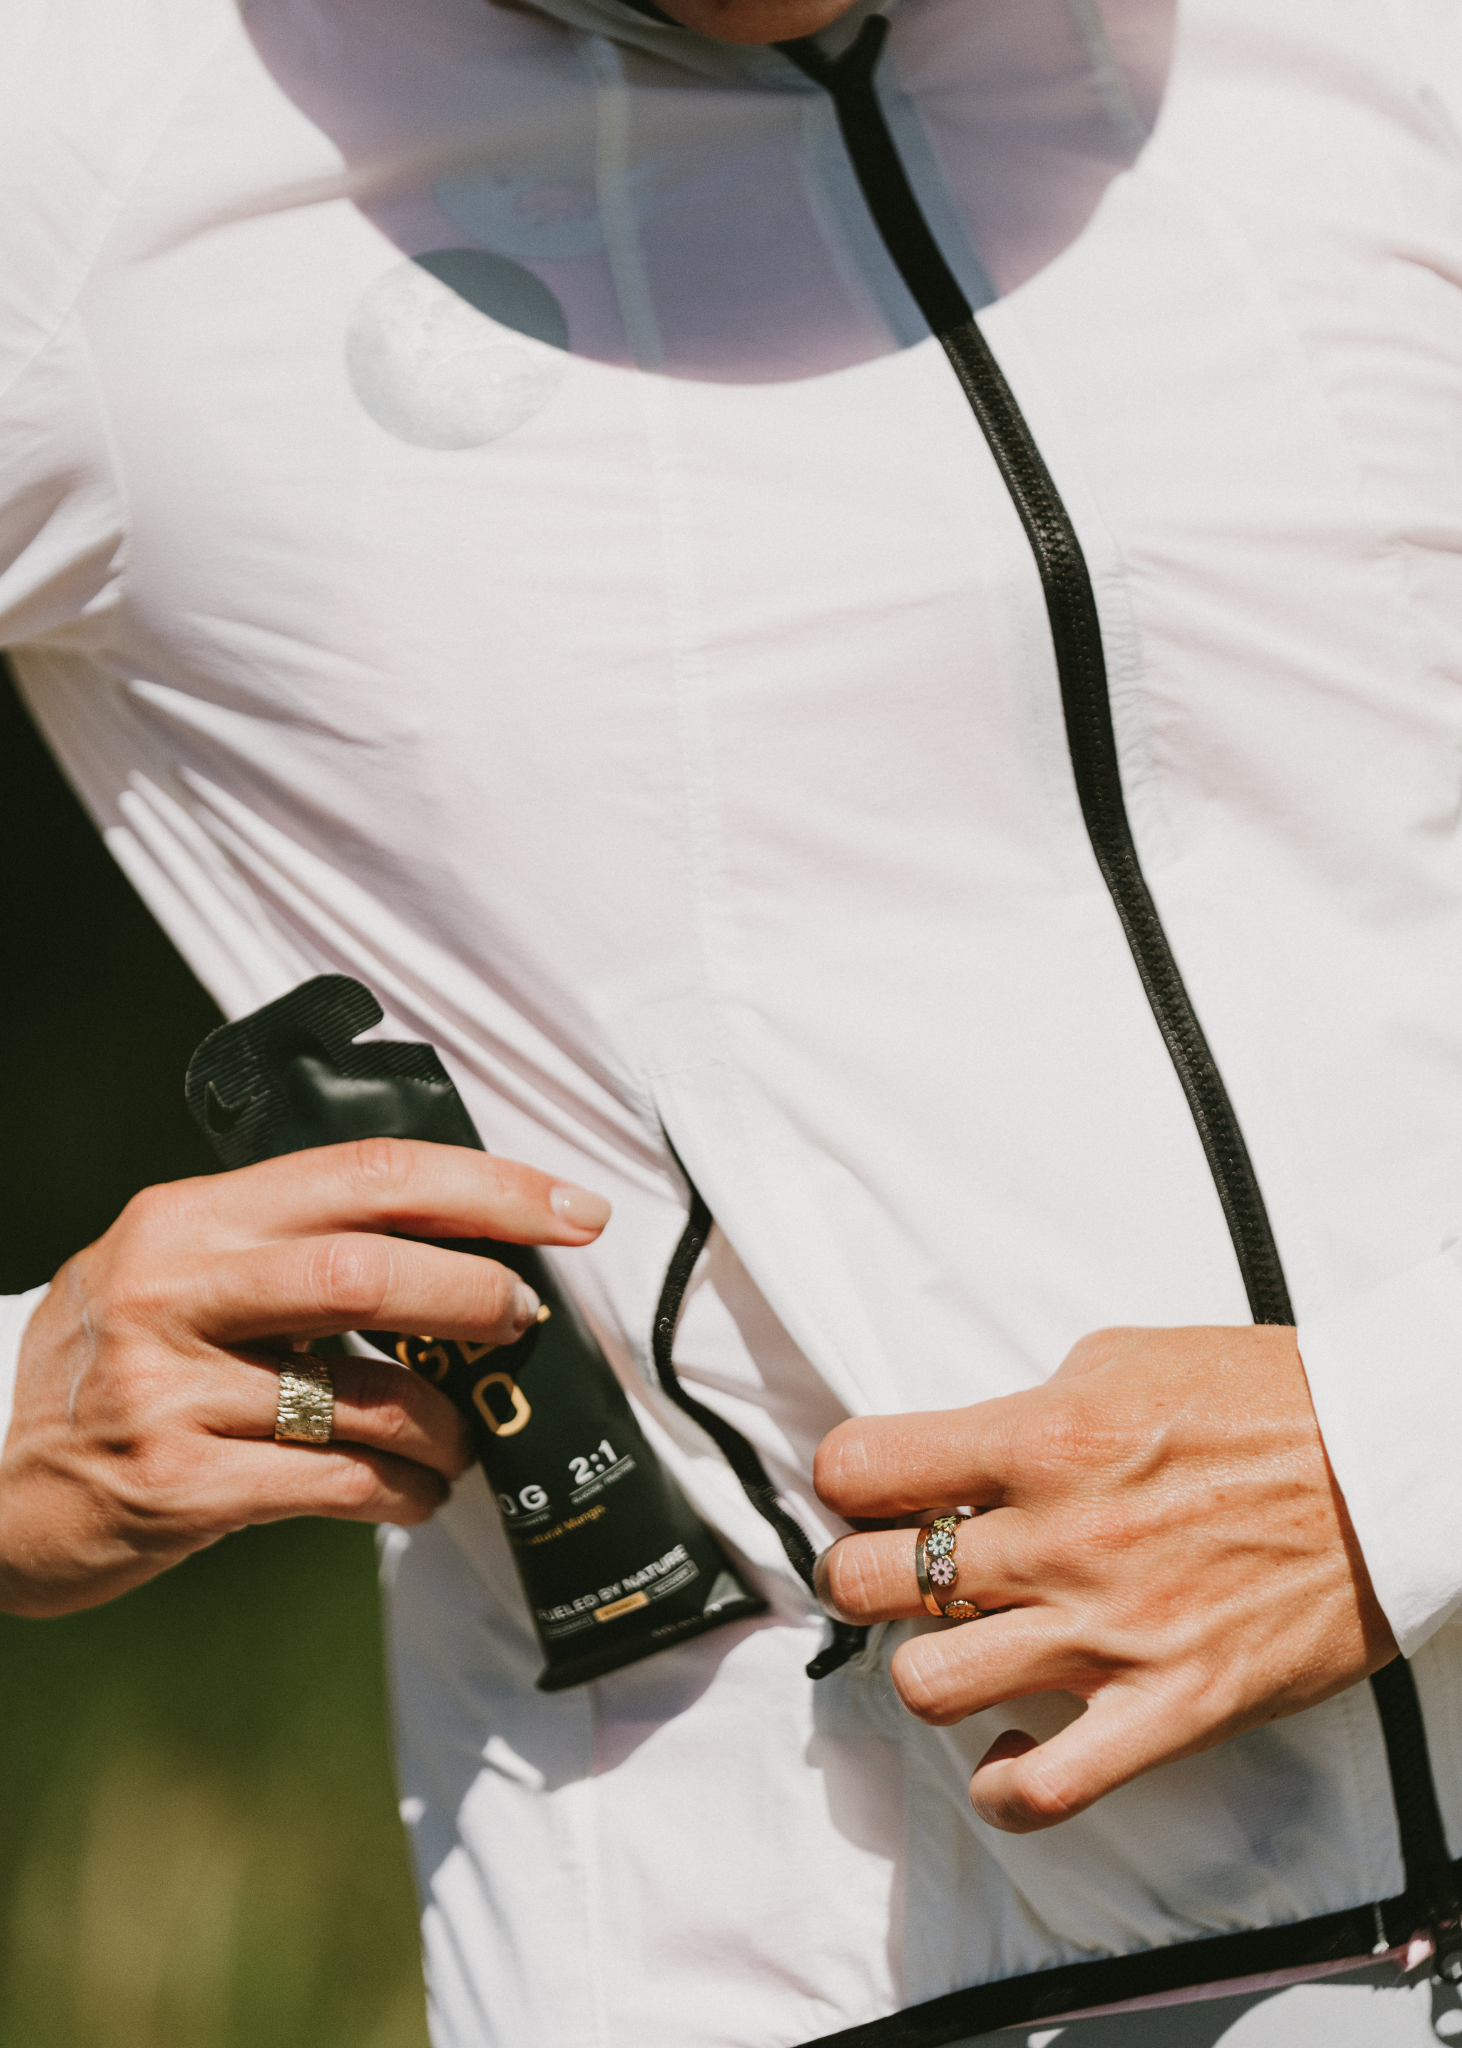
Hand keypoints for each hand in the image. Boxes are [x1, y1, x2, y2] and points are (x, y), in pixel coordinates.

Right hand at [0, 1139, 609, 1616]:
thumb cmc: (109, 1369)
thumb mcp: (168, 1272)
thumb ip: (279, 1248)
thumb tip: (451, 1244)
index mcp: (188, 1218)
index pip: (362, 1175)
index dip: (483, 1188)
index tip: (567, 1208)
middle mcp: (173, 1288)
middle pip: (367, 1272)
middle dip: (474, 1296)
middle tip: (525, 1318)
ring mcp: (170, 1388)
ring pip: (364, 1393)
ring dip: (445, 1422)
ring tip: (462, 1437)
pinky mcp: (178, 1483)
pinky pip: (334, 1480)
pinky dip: (400, 1490)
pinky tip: (413, 1491)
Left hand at [813, 1324, 1396, 1831]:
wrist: (1386, 1463)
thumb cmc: (1266, 1399)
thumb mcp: (1123, 1359)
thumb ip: (1032, 1407)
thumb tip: (969, 1448)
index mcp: (1041, 1439)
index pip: (862, 1466)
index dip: (847, 1480)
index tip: (866, 1490)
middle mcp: (1056, 1538)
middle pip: (867, 1580)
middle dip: (858, 1575)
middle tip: (889, 1571)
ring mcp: (1108, 1632)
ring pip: (929, 1684)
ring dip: (926, 1669)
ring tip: (957, 1650)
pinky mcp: (1169, 1708)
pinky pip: (1048, 1788)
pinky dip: (1007, 1788)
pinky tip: (1010, 1756)